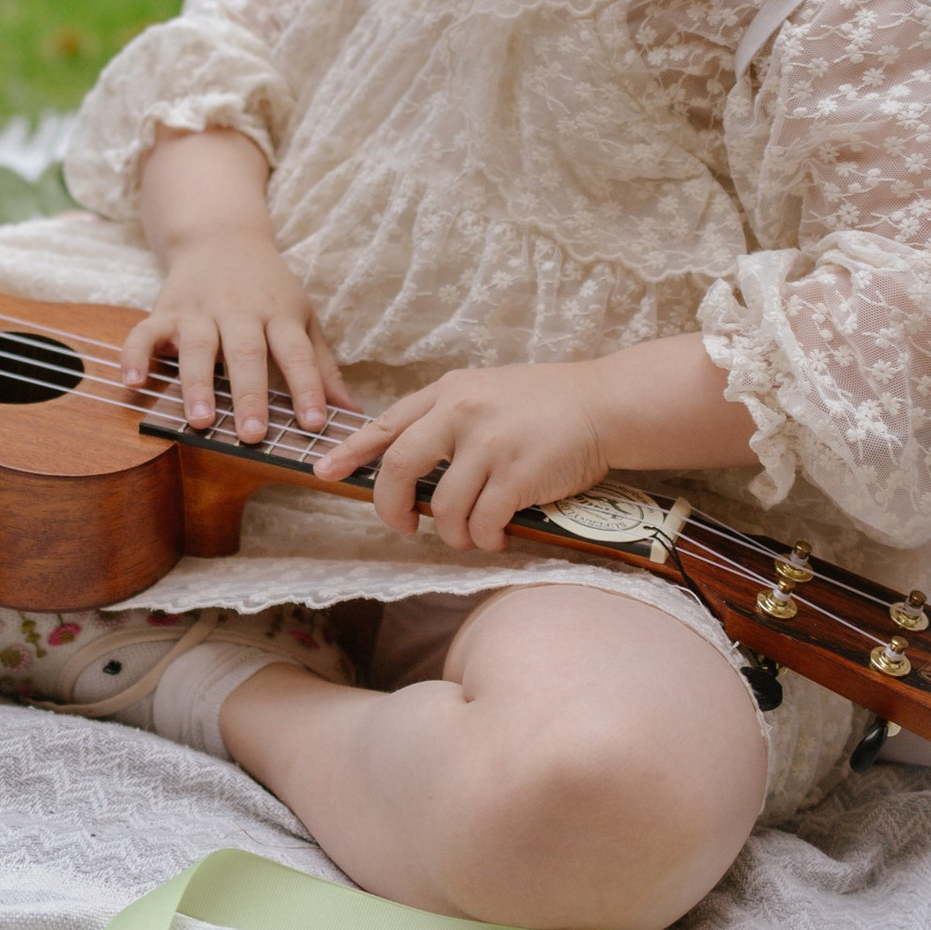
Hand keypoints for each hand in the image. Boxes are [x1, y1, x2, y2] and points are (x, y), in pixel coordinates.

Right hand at [127, 124, 346, 441]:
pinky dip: (136, 355)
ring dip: (197, 384)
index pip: (297, 353)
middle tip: (252, 434)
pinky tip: (133, 381)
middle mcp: (239, 311)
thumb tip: (354, 415)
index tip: (315, 424)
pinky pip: (146, 333)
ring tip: (201, 420)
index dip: (307, 388)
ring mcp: (199, 310)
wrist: (221, 236)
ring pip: (197, 347)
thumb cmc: (269, 289)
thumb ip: (323, 367)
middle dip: (249, 394)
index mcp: (279, 314)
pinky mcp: (165, 310)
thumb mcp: (303, 317)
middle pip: (245, 352)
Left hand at [313, 335, 758, 550]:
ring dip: (452, 533)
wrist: (605, 404)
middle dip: (391, 506)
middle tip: (402, 526)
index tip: (325, 472)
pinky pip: (482, 520)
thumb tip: (412, 465)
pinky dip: (484, 539)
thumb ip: (449, 418)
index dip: (352, 451)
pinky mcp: (518, 472)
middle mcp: (461, 411)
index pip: (388, 423)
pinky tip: (497, 537)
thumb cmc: (547, 404)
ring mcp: (489, 441)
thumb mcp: (487, 392)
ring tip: (470, 535)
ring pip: (444, 505)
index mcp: (449, 390)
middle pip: (400, 466)